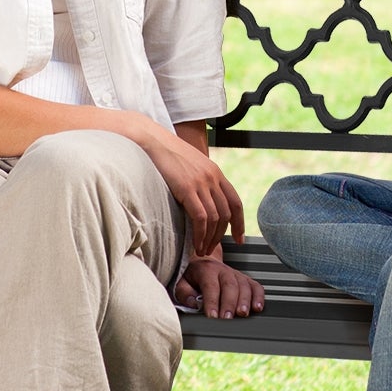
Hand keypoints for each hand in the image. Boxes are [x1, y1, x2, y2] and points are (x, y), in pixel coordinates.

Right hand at [136, 127, 245, 256]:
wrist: (152, 141)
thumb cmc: (166, 155)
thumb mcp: (190, 166)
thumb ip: (200, 182)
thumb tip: (201, 202)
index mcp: (216, 173)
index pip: (236, 202)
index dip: (239, 223)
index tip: (238, 238)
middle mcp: (213, 178)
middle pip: (226, 214)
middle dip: (221, 236)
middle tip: (211, 249)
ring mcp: (201, 183)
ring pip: (215, 219)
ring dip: (210, 239)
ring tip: (202, 250)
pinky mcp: (187, 188)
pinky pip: (201, 218)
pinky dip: (200, 235)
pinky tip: (195, 243)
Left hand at [175, 252, 264, 320]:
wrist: (204, 262)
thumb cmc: (192, 276)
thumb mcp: (181, 281)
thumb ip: (184, 292)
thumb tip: (192, 302)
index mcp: (206, 270)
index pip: (210, 286)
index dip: (211, 301)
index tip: (212, 316)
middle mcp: (223, 270)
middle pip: (229, 285)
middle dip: (229, 303)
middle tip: (227, 318)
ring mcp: (236, 274)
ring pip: (244, 285)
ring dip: (245, 300)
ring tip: (243, 314)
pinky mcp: (245, 280)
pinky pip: (255, 286)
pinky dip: (258, 296)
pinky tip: (257, 307)